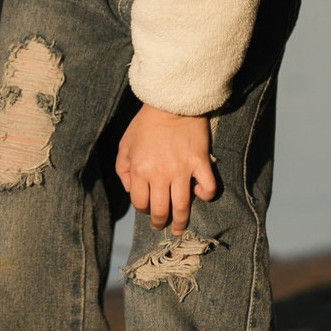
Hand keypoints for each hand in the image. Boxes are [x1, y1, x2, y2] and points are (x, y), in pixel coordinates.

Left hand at [115, 104, 217, 232]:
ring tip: (181, 228)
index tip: (147, 208)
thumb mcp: (125, 144)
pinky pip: (208, 188)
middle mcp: (159, 174)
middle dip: (159, 223)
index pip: (140, 203)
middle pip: (160, 211)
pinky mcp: (200, 163)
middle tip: (162, 226)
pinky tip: (200, 195)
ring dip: (181, 222)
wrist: (171, 102)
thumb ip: (122, 169)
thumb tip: (129, 189)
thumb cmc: (146, 123)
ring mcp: (182, 170)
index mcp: (139, 170)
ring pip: (183, 207)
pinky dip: (206, 196)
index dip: (143, 210)